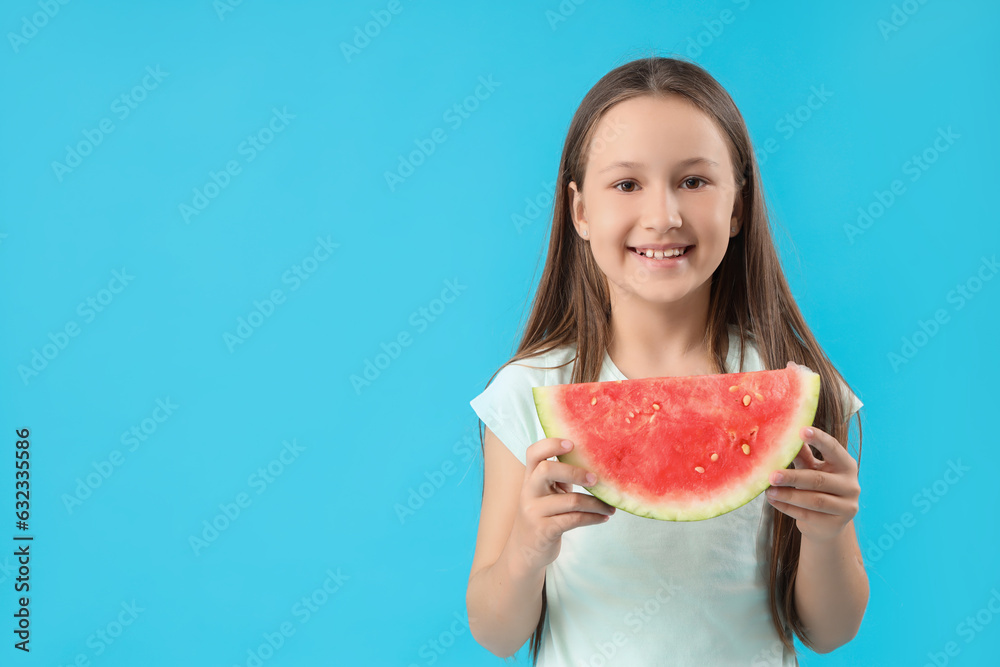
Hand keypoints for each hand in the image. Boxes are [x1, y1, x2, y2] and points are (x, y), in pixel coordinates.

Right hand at [510, 438, 616, 572]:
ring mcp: (534, 512)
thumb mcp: (545, 494)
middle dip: (575, 472)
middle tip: (596, 480)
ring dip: (596, 503)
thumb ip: (559, 477)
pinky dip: (593, 518)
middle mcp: (528, 492)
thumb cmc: (542, 516)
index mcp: (529, 479)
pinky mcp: (543, 531)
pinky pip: (574, 520)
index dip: (551, 444)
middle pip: (547, 470)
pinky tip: (603, 517)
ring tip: (610, 506)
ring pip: (570, 501)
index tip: (572, 444)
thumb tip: (592, 460)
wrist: (524, 552)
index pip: (533, 453)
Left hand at [765, 426, 859, 543]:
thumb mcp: (811, 467)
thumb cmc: (816, 486)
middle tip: (771, 475)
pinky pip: (808, 515)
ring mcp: (847, 506)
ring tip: (769, 491)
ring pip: (814, 500)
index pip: (833, 448)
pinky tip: (773, 502)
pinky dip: (788, 508)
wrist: (826, 521)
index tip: (801, 430)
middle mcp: (851, 485)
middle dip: (793, 477)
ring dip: (788, 496)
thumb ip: (802, 454)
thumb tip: (785, 433)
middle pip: (818, 479)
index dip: (818, 439)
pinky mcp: (837, 524)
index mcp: (846, 465)